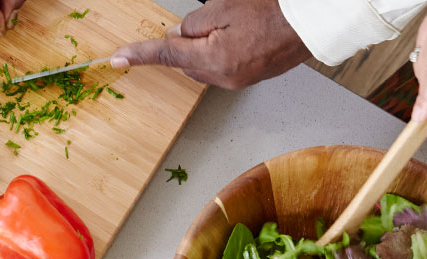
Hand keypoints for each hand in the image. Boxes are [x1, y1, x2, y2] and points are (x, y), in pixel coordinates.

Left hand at [108, 0, 309, 89]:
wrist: (310, 23)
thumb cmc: (272, 11)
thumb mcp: (222, 7)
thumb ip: (192, 24)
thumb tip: (178, 36)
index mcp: (215, 59)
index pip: (166, 55)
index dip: (139, 55)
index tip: (116, 60)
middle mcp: (224, 77)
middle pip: (185, 61)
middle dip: (189, 42)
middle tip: (212, 22)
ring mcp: (237, 82)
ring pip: (203, 65)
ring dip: (207, 47)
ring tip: (234, 27)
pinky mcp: (248, 80)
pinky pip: (221, 68)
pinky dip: (222, 53)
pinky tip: (240, 36)